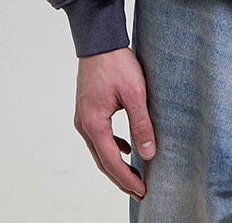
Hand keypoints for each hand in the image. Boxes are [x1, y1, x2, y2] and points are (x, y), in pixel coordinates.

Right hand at [74, 47, 156, 200]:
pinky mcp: (87, 108)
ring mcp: (83, 116)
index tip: (142, 191)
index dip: (126, 179)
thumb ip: (141, 124)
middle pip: (102, 160)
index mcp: (94, 123)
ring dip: (115, 163)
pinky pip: (98, 136)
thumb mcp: (135, 93)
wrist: (99, 41)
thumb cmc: (116, 63)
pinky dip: (111, 146)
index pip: (111, 161)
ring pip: (99, 149)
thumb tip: (149, 154)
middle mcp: (84, 124)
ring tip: (133, 174)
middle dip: (120, 177)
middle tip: (138, 190)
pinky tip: (126, 147)